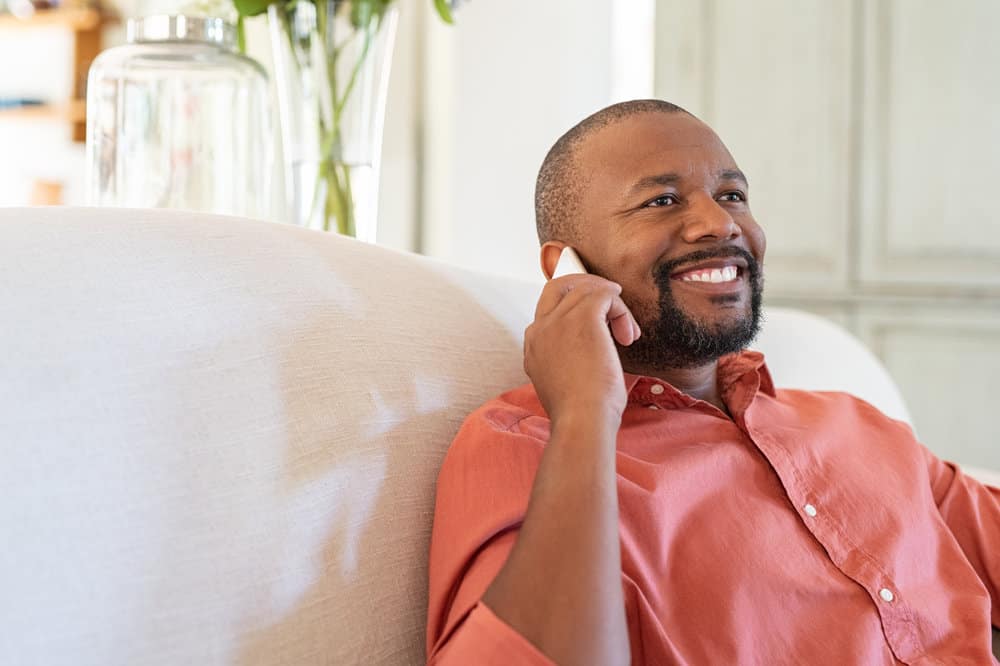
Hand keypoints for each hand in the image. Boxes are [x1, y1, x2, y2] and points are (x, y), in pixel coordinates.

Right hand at [524, 275, 640, 426]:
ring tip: (626, 332)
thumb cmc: (579, 413)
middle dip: (585, 287)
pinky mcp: (584, 318)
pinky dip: (620, 307)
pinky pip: (604, 295)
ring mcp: (559, 321)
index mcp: (533, 345)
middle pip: (559, 287)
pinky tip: (629, 330)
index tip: (597, 322)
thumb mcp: (562, 384)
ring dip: (611, 305)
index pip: (548, 310)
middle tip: (608, 300)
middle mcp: (540, 328)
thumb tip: (591, 354)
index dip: (573, 308)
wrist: (582, 421)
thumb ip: (565, 361)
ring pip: (586, 290)